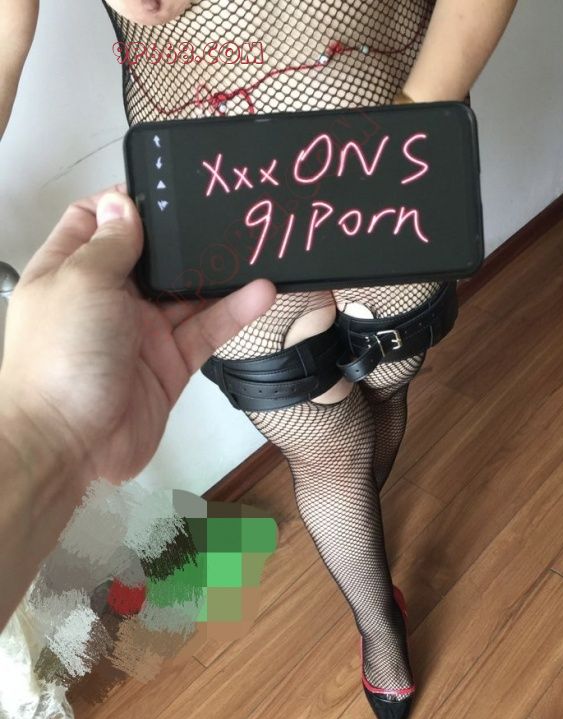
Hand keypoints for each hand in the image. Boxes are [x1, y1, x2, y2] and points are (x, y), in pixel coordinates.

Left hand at [0, 185, 275, 485]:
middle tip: (223, 213)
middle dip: (182, 237)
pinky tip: (259, 293)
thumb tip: (124, 203)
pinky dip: (232, 313)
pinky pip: (204, 331)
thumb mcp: (83, 281)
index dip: (127, 203)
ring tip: (255, 249)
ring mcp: (140, 333)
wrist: (70, 443)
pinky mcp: (169, 364)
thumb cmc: (60, 360)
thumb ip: (112, 243)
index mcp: (72, 271)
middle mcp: (106, 298)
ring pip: (186, 294)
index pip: (96, 221)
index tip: (166, 188)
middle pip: (150, 257)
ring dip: (217, 275)